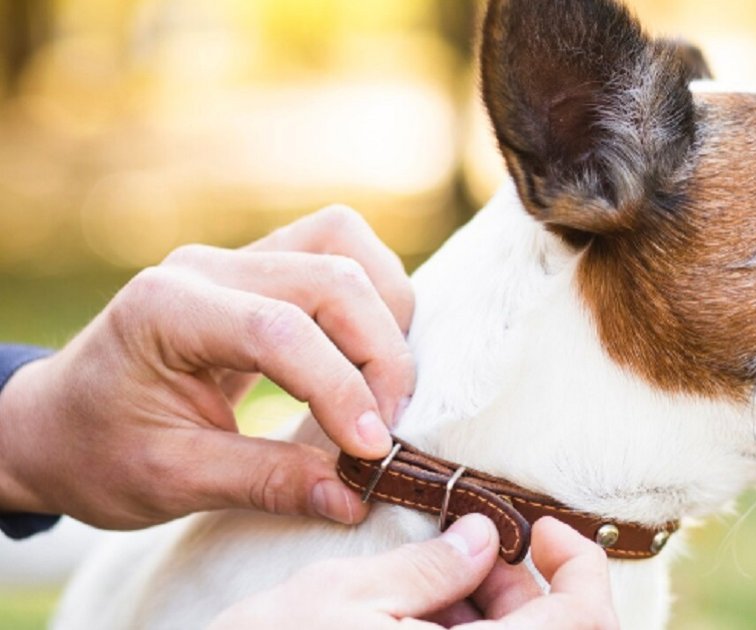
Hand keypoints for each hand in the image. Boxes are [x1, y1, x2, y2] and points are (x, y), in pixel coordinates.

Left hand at [0, 205, 415, 527]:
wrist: (55, 424)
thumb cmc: (96, 452)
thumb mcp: (170, 481)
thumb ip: (266, 483)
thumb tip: (355, 497)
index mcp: (165, 308)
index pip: (280, 330)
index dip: (340, 388)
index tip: (371, 451)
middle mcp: (205, 266)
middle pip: (331, 277)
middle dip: (378, 355)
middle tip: (384, 429)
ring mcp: (236, 258)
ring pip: (345, 247)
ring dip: (384, 315)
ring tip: (381, 390)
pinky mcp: (262, 266)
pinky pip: (338, 251)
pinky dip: (372, 298)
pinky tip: (366, 357)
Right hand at [210, 515, 619, 628]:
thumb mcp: (342, 597)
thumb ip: (428, 568)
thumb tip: (484, 538)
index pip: (584, 621)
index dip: (582, 566)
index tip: (541, 530)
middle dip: (523, 588)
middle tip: (469, 551)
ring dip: (492, 617)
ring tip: (430, 586)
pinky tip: (417, 622)